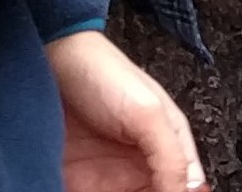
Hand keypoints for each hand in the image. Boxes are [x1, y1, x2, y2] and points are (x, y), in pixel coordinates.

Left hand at [48, 29, 202, 191]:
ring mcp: (108, 176)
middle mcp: (141, 164)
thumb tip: (189, 190)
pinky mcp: (79, 182)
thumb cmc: (104, 73)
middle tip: (131, 191)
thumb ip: (171, 153)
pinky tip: (89, 191)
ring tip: (107, 189)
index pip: (186, 186)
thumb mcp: (147, 111)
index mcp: (168, 145)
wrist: (52, 61)